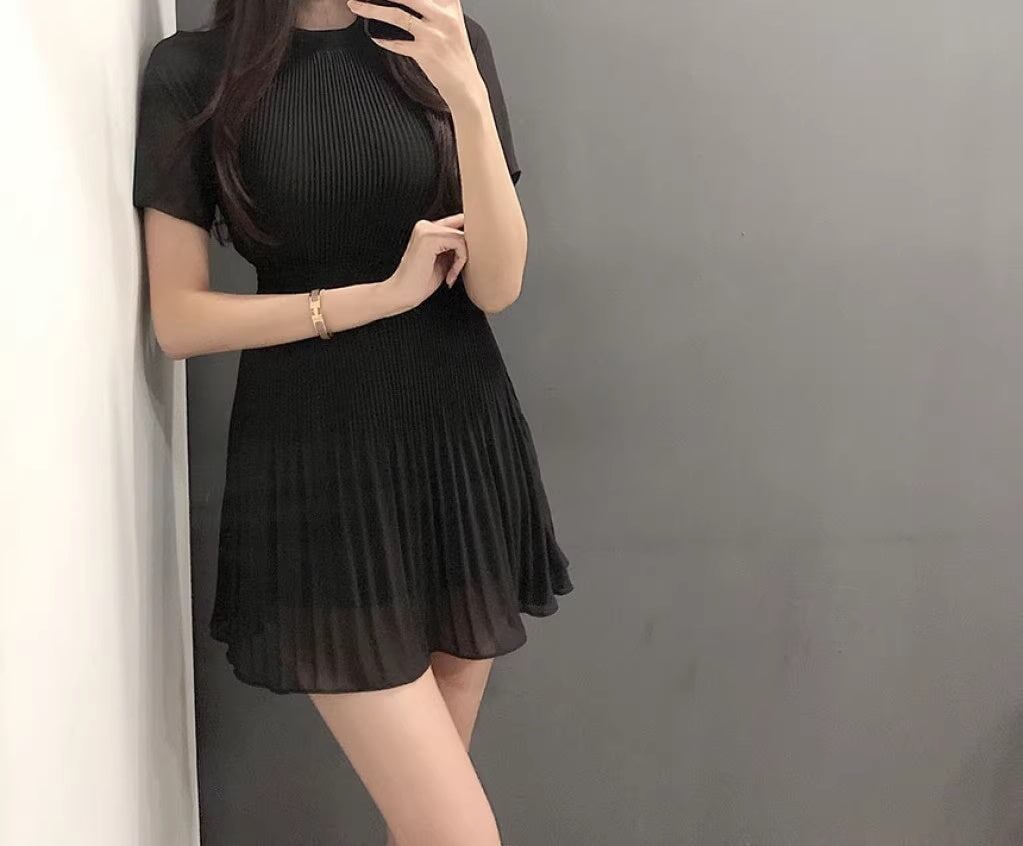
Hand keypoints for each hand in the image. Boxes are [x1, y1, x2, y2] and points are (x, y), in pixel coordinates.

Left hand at [346, 0, 484, 107]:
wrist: (466, 86)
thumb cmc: (456, 56)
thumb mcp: (452, 23)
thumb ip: (436, 7)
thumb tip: (410, 2)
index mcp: (450, 5)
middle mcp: (444, 16)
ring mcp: (434, 34)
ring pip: (396, 15)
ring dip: (370, 9)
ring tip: (354, 5)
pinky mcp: (426, 53)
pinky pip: (396, 43)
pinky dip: (382, 39)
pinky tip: (374, 36)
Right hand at [380, 212, 466, 312]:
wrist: (402, 294)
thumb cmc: (422, 281)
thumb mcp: (444, 260)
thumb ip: (455, 247)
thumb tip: (478, 240)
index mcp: (427, 228)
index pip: (458, 223)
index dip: (467, 242)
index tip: (462, 263)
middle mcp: (425, 224)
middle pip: (463, 229)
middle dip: (465, 252)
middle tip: (455, 271)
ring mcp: (426, 229)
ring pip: (463, 237)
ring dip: (462, 259)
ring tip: (451, 275)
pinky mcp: (430, 237)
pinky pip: (460, 244)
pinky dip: (460, 262)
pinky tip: (450, 276)